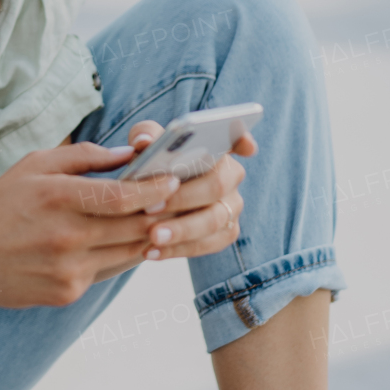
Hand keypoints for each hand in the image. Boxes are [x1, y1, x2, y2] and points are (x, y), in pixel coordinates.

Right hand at [0, 138, 186, 308]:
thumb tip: (129, 153)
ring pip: (131, 253)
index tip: (173, 181)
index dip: (155, 189)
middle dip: (163, 213)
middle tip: (179, 200)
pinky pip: (110, 271)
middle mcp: (67, 236)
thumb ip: (84, 156)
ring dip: (148, 236)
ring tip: (158, 220)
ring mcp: (69, 269)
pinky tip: (121, 241)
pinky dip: (121, 255)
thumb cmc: (1, 204)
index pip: (123, 196)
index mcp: (58, 198)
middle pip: (136, 227)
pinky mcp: (69, 292)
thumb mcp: (35, 165)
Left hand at [115, 119, 255, 266]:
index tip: (245, 146)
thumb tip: (144, 141)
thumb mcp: (146, 148)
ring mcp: (232, 205)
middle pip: (216, 186)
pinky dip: (177, 249)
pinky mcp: (226, 232)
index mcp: (216, 148)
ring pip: (213, 220)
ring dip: (180, 230)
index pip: (236, 138)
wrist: (148, 205)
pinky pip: (207, 244)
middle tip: (150, 208)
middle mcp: (231, 175)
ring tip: (151, 236)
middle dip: (183, 198)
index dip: (244, 140)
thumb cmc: (152, 167)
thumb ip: (145, 136)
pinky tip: (151, 252)